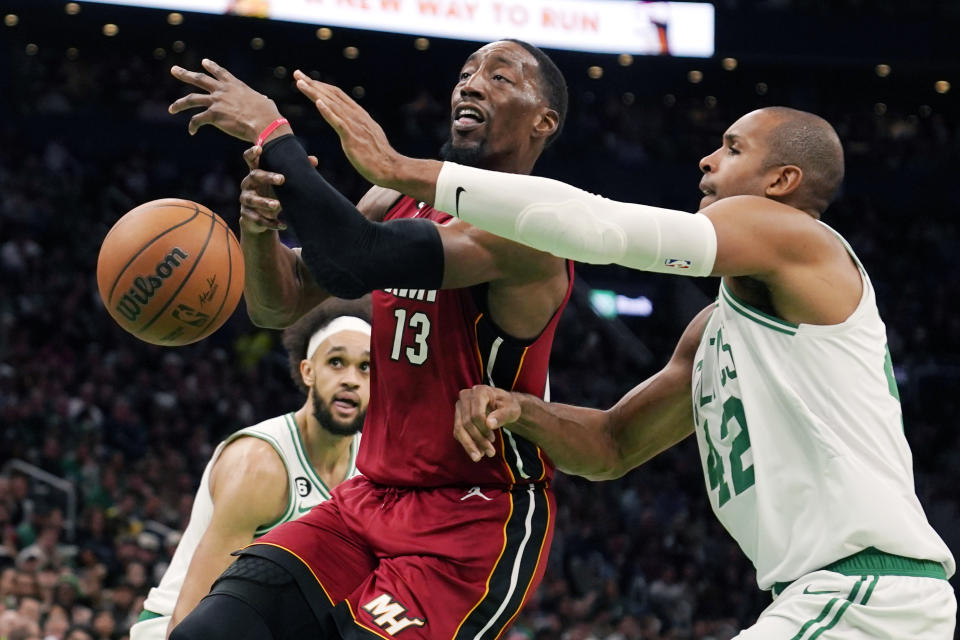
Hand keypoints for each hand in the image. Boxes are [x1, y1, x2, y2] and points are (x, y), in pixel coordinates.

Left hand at [169, 58, 284, 141]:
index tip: (204, 62)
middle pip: (199, 79)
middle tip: (174, 70)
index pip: (220, 73)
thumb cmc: (268, 114)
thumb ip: (259, 99)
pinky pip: (197, 120)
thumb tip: (264, 101)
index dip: (211, 67)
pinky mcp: (213, 115)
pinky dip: (193, 125)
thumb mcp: (263, 101)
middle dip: (184, 74)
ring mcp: (216, 102)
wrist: (264, 123)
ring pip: (191, 99)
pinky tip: (192, 131)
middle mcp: (222, 90)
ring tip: (171, 109)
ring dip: (179, 104)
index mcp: (235, 85)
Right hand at [239, 146, 318, 233]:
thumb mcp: (282, 182)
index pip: (249, 159)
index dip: (252, 153)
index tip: (259, 149)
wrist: (261, 217)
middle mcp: (247, 183)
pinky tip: (282, 224)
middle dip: (268, 177)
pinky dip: (270, 223)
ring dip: (265, 202)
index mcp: (256, 172)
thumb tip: (314, 160)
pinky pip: (258, 219)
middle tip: (282, 179)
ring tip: (277, 205)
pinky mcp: (247, 215)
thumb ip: (295, 170)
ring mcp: (246, 199)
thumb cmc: (273, 193)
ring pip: (253, 200)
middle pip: (255, 176)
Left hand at [292, 70, 402, 188]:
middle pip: (332, 95)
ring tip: (300, 83)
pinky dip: (328, 111)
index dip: (321, 86)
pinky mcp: (353, 138)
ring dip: (315, 93)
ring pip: (332, 105)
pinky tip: (318, 103)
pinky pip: (338, 122)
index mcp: (359, 115)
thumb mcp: (367, 137)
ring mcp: (355, 126)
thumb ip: (357, 128)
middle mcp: (356, 116)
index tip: (306, 79)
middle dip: (313, 84)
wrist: (391, 169)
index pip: (337, 96)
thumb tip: (350, 126)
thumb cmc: (378, 157)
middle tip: (297, 74)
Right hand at [454, 385, 522, 461]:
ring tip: (479, 457)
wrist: (503, 405)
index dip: (483, 430)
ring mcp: (460, 406)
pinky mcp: (458, 416)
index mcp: (480, 391)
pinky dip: (467, 443)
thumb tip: (489, 424)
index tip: (493, 440)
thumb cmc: (508, 406)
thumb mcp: (511, 410)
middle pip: (466, 423)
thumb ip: (502, 415)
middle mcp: (466, 396)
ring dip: (469, 445)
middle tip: (491, 453)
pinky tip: (477, 452)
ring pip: (459, 429)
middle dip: (478, 440)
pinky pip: (458, 432)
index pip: (476, 414)